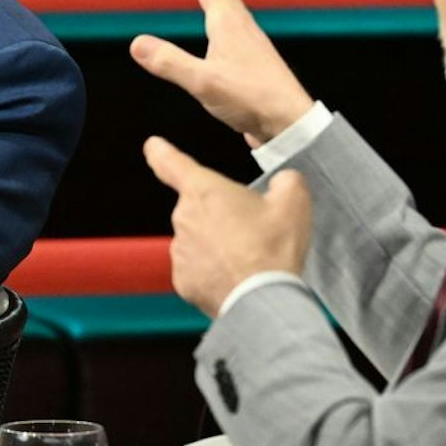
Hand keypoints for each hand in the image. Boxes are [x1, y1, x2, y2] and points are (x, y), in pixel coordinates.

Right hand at [129, 0, 314, 147]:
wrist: (290, 122)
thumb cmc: (252, 100)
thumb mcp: (203, 82)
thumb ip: (169, 62)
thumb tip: (137, 44)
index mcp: (230, 25)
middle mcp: (242, 29)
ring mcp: (250, 46)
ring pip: (231, 10)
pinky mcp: (253, 64)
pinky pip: (234, 30)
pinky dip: (223, 19)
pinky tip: (223, 33)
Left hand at [143, 136, 311, 316]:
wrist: (262, 299)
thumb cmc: (273, 248)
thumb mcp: (293, 201)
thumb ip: (285, 181)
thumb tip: (282, 183)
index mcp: (205, 191)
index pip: (172, 164)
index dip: (161, 153)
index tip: (152, 146)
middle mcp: (184, 218)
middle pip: (199, 209)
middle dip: (220, 215)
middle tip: (251, 231)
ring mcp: (180, 252)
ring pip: (198, 240)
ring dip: (218, 245)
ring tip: (248, 258)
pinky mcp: (182, 281)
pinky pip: (197, 269)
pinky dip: (214, 271)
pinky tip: (236, 276)